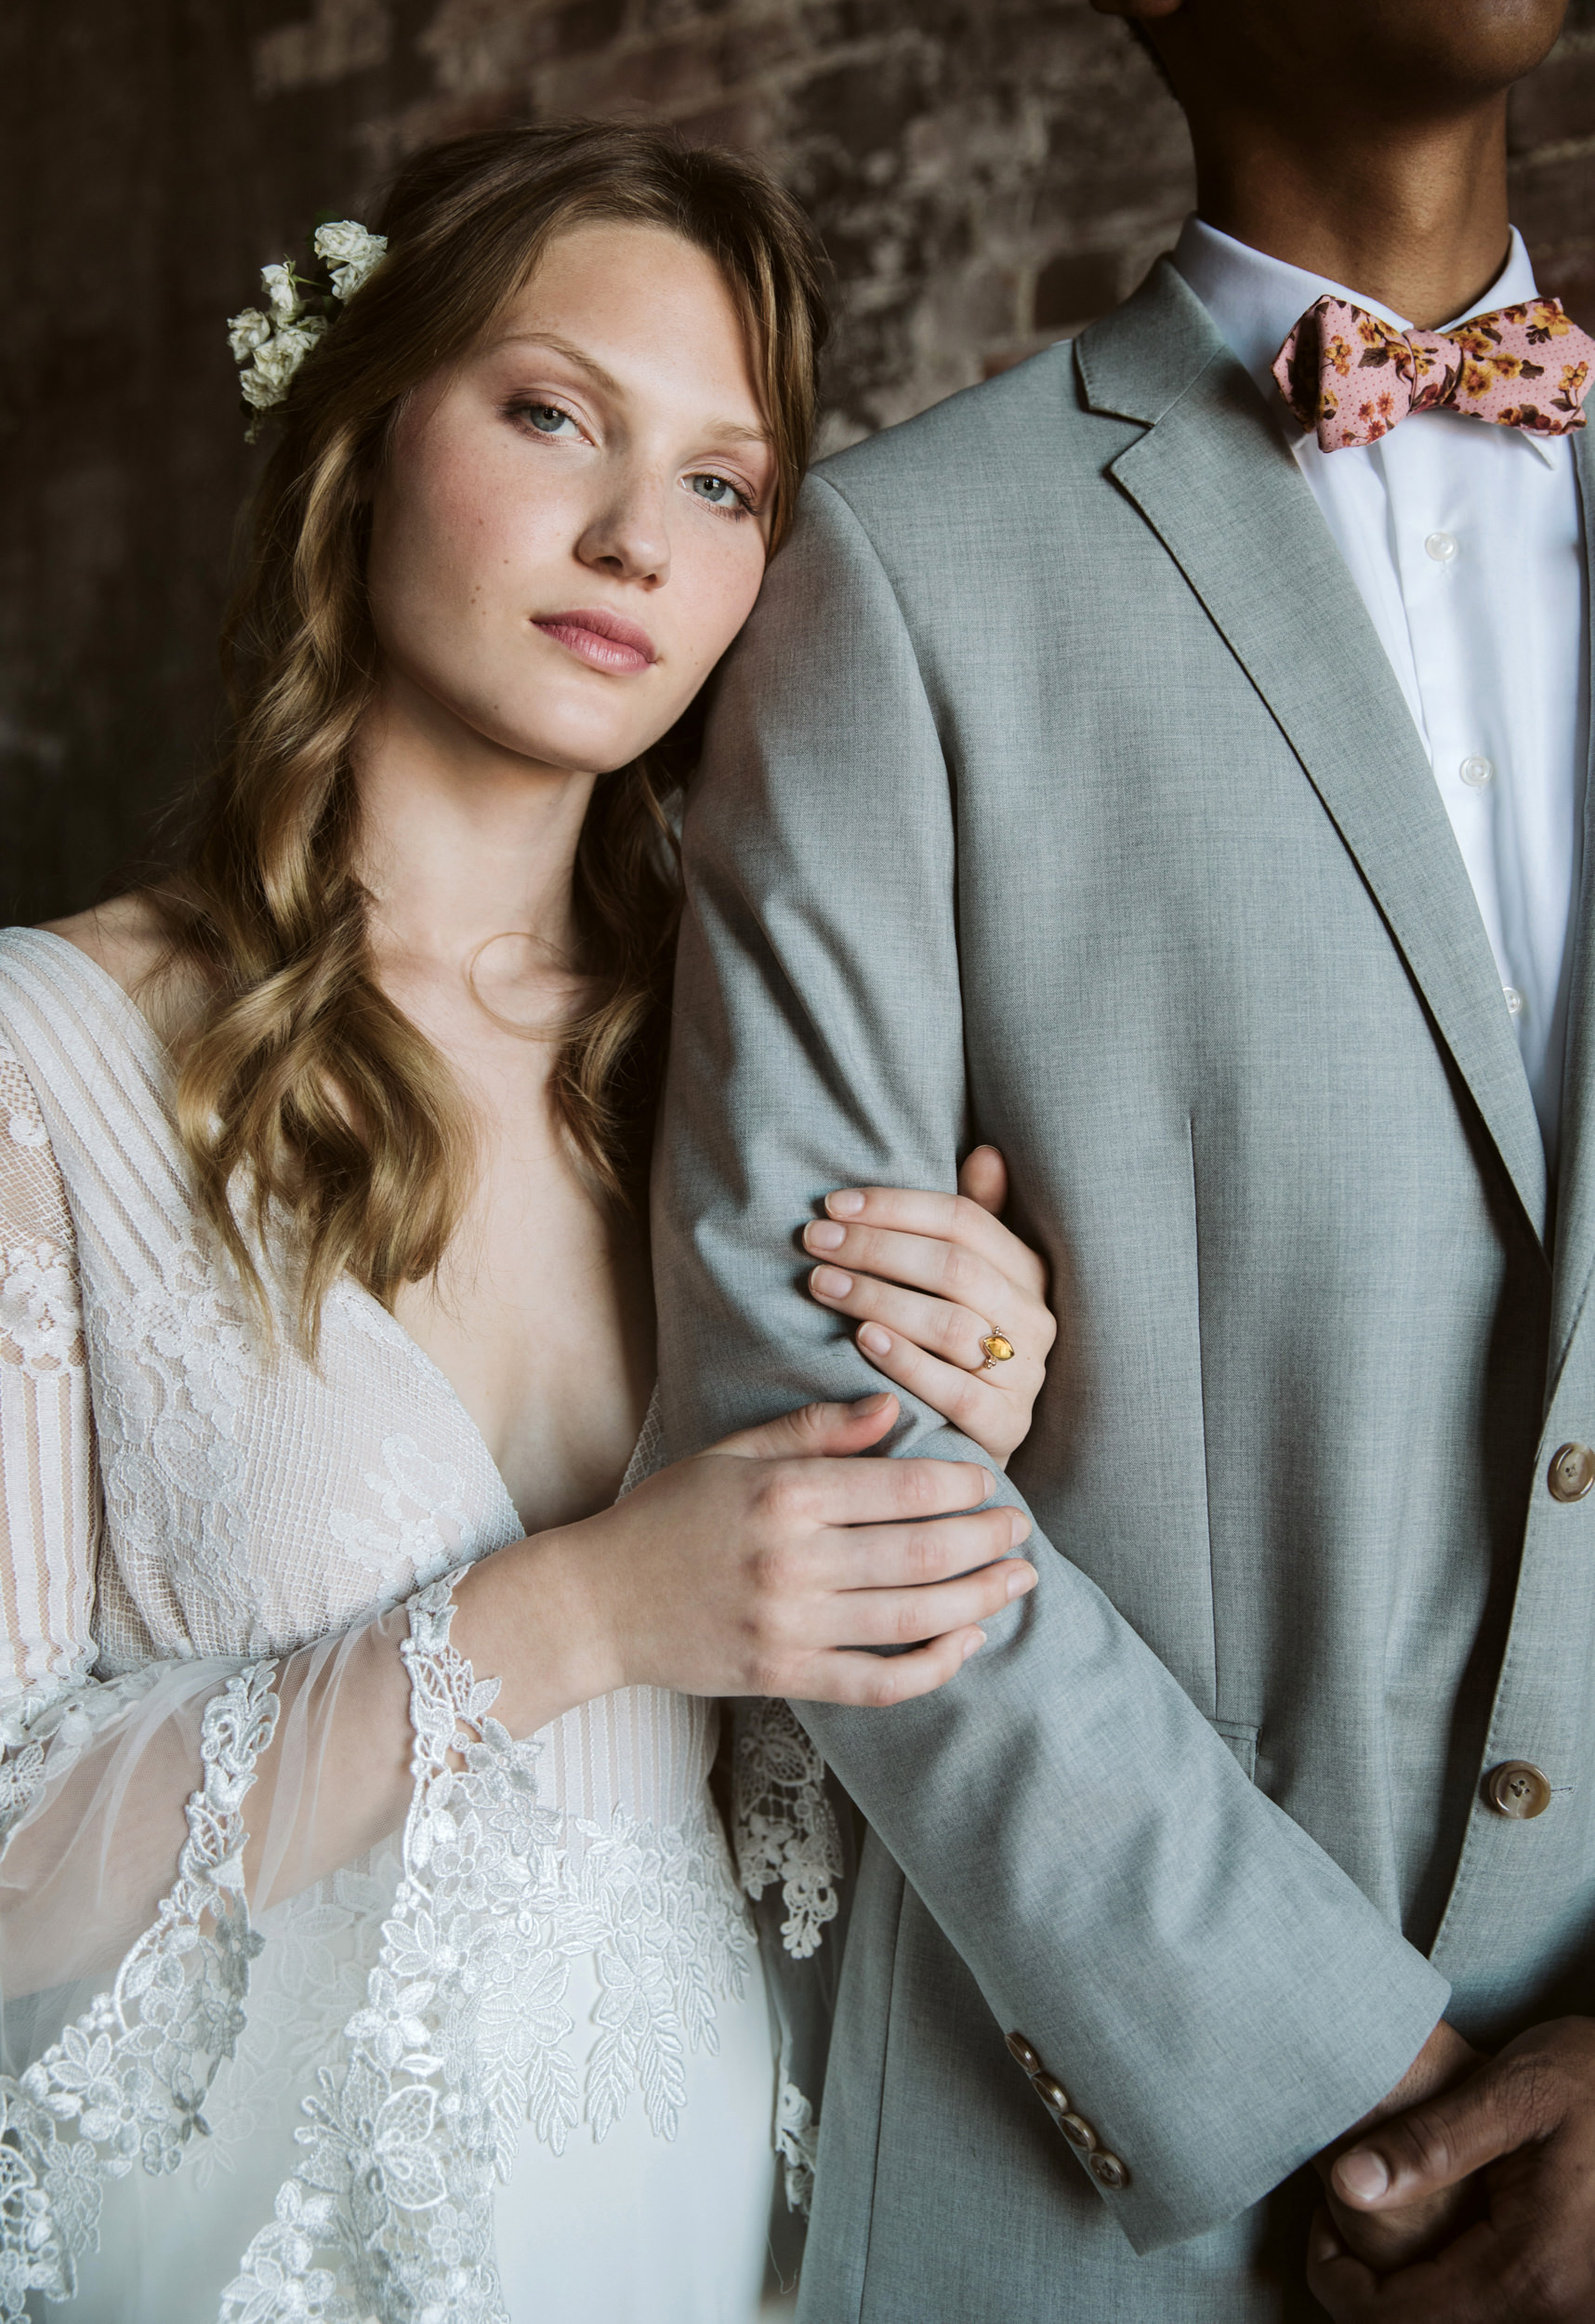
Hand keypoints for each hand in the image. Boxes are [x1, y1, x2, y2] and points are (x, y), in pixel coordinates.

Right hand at [482, 1392, 1036, 1727]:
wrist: (596, 1604)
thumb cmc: (665, 1518)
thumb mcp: (732, 1455)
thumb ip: (815, 1432)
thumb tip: (893, 1409)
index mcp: (783, 1494)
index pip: (901, 1487)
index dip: (960, 1485)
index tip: (988, 1481)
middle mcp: (792, 1560)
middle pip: (920, 1553)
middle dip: (985, 1541)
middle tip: (1021, 1530)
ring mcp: (790, 1625)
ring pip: (912, 1618)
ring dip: (978, 1599)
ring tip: (1018, 1582)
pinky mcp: (784, 1676)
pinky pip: (877, 1682)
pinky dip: (931, 1667)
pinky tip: (965, 1643)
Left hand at [803, 1145, 1055, 1465]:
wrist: (972, 1439)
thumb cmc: (959, 1343)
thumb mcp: (970, 1279)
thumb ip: (976, 1220)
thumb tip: (986, 1153)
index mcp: (1028, 1271)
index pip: (964, 1221)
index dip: (896, 1207)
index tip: (833, 1204)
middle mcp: (1034, 1319)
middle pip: (953, 1268)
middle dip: (876, 1248)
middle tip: (815, 1241)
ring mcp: (1024, 1374)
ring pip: (950, 1323)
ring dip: (878, 1297)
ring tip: (821, 1284)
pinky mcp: (1003, 1424)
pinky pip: (953, 1388)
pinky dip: (904, 1359)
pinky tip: (860, 1338)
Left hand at [1308, 2018, 1594, 2319]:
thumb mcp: (1515, 2093)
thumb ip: (1430, 2143)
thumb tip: (1345, 2183)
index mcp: (1532, 2274)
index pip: (1396, 2318)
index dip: (1336, 2278)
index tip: (1322, 2214)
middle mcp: (1557, 2315)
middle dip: (1367, 2287)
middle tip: (1346, 2212)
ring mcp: (1570, 2316)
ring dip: (1407, 2291)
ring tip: (1387, 2214)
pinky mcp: (1573, 2302)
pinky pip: (1490, 2315)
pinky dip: (1445, 2288)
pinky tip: (1435, 2233)